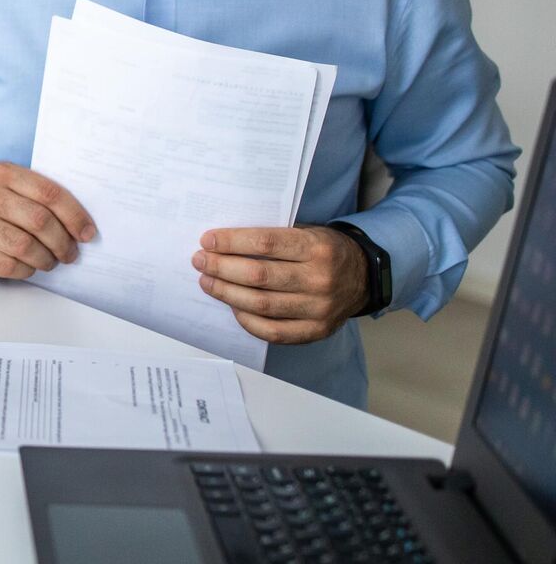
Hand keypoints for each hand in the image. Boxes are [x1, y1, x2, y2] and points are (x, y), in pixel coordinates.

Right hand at [0, 162, 95, 278]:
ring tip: (50, 261)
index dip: (74, 216)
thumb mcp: (9, 185)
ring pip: (24, 246)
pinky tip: (28, 266)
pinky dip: (26, 270)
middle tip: (70, 254)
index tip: (87, 233)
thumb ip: (39, 196)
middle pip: (39, 221)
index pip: (49, 193)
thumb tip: (82, 225)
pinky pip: (7, 265)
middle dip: (63, 242)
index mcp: (3, 173)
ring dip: (46, 259)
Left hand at [193, 226, 368, 343]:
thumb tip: (223, 243)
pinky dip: (247, 320)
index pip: (266, 244)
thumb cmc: (323, 250)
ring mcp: (320, 309)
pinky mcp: (316, 331)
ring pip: (261, 304)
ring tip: (207, 282)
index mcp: (317, 248)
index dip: (232, 242)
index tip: (207, 241)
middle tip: (200, 261)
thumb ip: (274, 238)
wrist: (363, 277)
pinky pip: (273, 331)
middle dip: (221, 268)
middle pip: (259, 276)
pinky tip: (232, 307)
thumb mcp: (307, 232)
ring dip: (226, 293)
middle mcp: (320, 279)